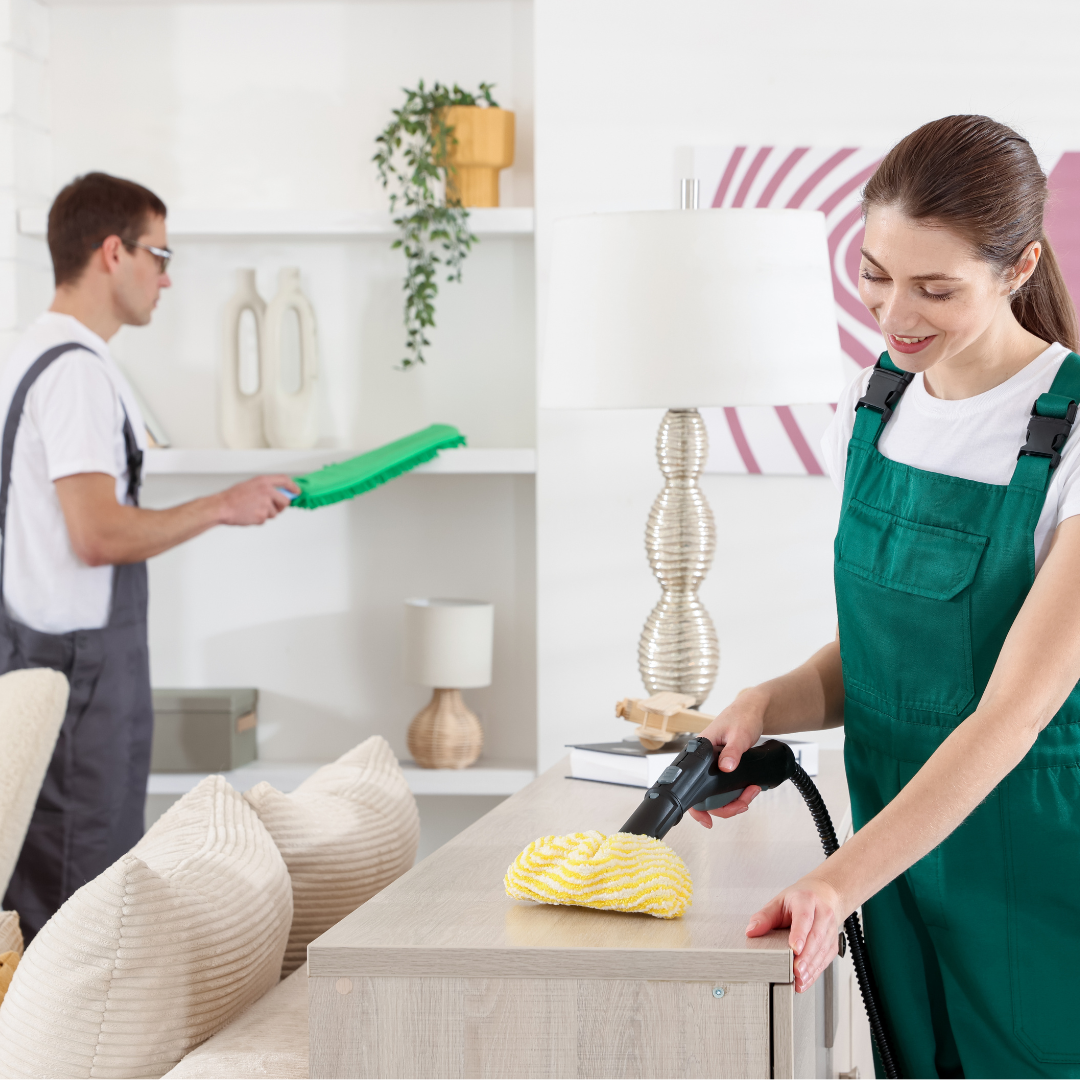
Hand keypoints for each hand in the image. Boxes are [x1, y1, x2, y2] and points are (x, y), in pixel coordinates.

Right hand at [216, 475, 298, 525]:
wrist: (222, 507)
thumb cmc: (233, 497)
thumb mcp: (251, 485)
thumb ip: (266, 487)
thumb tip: (280, 493)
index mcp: (263, 481)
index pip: (285, 480)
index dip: (293, 487)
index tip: (297, 492)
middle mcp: (267, 491)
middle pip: (285, 501)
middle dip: (281, 506)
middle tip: (272, 507)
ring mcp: (265, 504)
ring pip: (275, 513)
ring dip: (267, 514)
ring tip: (253, 509)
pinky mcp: (262, 516)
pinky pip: (266, 520)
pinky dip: (259, 519)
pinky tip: (249, 514)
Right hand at [687, 689, 766, 826]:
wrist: (752, 711)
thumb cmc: (742, 717)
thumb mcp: (739, 734)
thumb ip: (733, 751)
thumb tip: (726, 767)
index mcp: (699, 751)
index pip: (687, 783)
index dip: (696, 807)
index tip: (707, 820)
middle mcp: (702, 762)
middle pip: (705, 797)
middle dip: (726, 806)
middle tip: (744, 804)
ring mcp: (712, 767)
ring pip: (717, 796)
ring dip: (735, 801)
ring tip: (751, 793)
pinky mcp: (722, 768)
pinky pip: (726, 790)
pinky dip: (738, 794)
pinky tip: (749, 790)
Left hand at [746, 875, 844, 992]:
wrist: (822, 896)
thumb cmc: (798, 900)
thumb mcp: (778, 903)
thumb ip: (764, 917)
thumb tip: (751, 931)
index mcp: (806, 900)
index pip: (804, 917)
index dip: (800, 934)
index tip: (794, 949)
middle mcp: (822, 914)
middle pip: (816, 937)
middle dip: (806, 957)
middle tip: (795, 971)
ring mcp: (830, 929)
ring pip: (823, 950)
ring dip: (811, 968)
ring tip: (799, 980)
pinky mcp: (833, 943)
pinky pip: (826, 960)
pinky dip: (815, 972)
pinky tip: (805, 980)